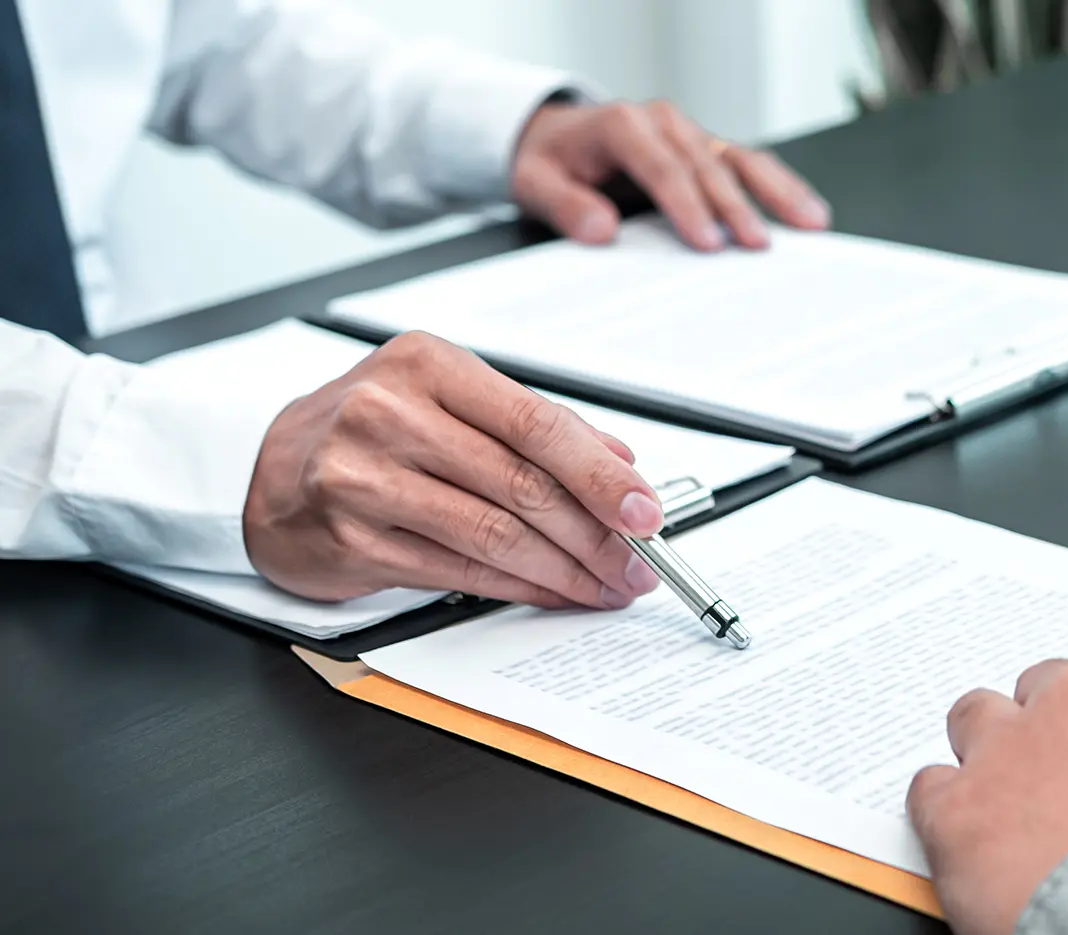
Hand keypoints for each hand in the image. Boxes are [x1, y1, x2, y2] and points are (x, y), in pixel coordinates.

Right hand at [245, 332, 664, 608]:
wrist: (270, 471)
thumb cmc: (370, 432)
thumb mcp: (449, 401)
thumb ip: (533, 426)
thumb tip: (620, 463)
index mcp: (427, 366)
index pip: (536, 423)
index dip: (601, 475)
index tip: (645, 510)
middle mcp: (389, 413)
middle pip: (522, 484)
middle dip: (596, 534)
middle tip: (638, 561)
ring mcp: (363, 478)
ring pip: (495, 534)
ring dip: (566, 569)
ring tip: (606, 584)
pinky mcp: (352, 539)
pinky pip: (459, 570)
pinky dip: (519, 586)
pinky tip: (554, 592)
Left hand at [511, 98, 830, 250]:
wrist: (556, 139)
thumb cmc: (552, 162)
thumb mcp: (536, 183)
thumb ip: (566, 206)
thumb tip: (601, 230)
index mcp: (623, 124)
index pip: (662, 167)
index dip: (687, 205)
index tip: (708, 242)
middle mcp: (664, 123)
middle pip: (708, 166)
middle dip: (736, 207)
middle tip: (756, 245)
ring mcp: (691, 134)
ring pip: (741, 160)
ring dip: (777, 192)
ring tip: (809, 223)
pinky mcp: (707, 150)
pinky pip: (749, 166)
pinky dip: (781, 188)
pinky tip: (808, 212)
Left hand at [908, 652, 1067, 934]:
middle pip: (1048, 690)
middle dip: (1053, 732)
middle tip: (1066, 789)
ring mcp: (1013, 748)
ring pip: (978, 719)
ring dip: (989, 757)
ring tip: (1005, 807)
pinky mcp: (960, 808)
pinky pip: (930, 790)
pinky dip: (945, 815)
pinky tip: (965, 846)